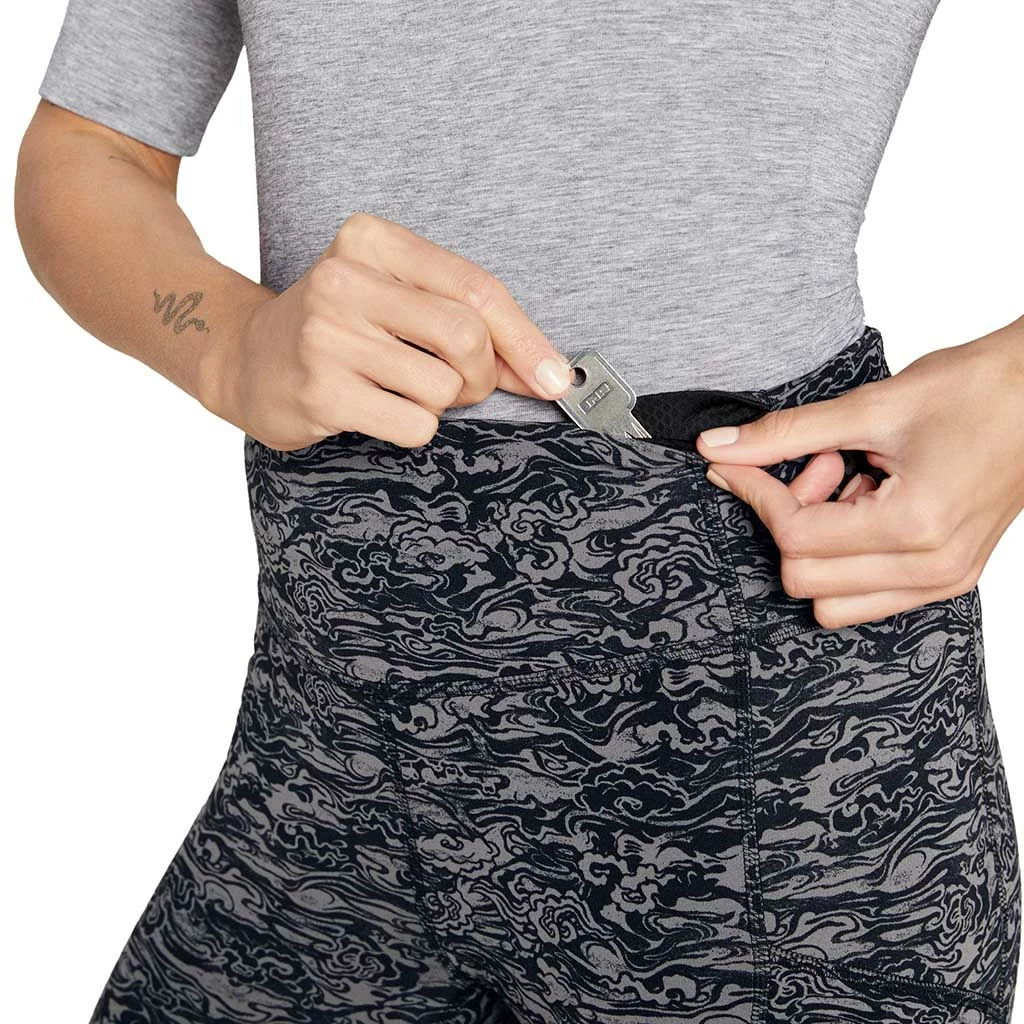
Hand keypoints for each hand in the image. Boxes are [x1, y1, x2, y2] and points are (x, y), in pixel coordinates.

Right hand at [199, 212, 572, 449]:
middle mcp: (345, 279)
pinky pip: (414, 424)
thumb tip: (543, 370)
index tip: (556, 378)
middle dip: (482, 375)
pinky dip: (415, 428)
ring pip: (442, 387)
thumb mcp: (395, 298)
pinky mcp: (319, 390)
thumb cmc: (339, 329)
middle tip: (462, 385)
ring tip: (404, 391)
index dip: (526, 339)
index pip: (476, 288)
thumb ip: (465, 320)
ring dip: (442, 404)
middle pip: (466, 335)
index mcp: (372, 240)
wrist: (246, 358)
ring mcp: (326, 335)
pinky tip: (378, 410)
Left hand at [696, 324, 1023, 627]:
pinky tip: (867, 501)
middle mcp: (932, 569)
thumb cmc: (977, 389)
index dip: (756, 495)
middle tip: (820, 466)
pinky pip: (867, 597)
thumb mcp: (870, 406)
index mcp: (915, 525)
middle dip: (792, 521)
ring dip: (818, 546)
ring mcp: (943, 580)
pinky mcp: (947, 578)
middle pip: (805, 580)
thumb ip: (786, 434)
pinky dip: (846, 557)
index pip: (796, 539)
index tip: (737, 463)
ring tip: (847, 483)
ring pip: (832, 603)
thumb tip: (717, 447)